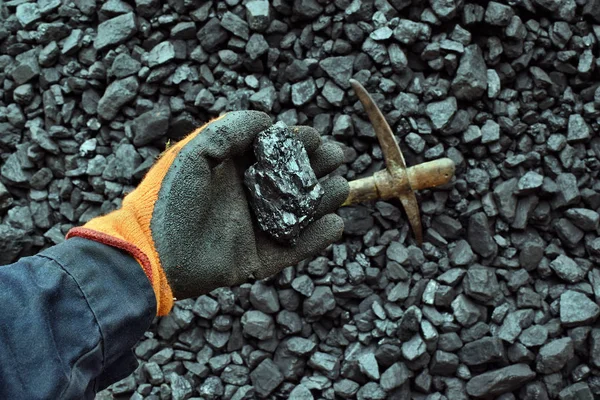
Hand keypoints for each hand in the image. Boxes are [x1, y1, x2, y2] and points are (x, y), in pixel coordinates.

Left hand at [67, 111, 348, 314]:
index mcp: (236, 170)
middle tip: (338, 158)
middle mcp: (251, 197)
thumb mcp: (195, 153)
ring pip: (301, 212)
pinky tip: (335, 225)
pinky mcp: (260, 258)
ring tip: (341, 188)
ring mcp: (257, 228)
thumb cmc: (170, 198)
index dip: (299, 143)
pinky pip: (296, 249)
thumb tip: (269, 120)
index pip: (276, 152)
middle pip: (295, 179)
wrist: (154, 252)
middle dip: (319, 167)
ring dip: (324, 199)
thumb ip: (229, 131)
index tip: (315, 138)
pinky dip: (317, 240)